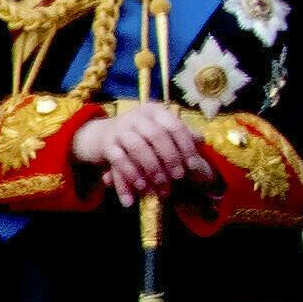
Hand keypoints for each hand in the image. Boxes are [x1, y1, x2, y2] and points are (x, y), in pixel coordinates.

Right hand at [73, 100, 214, 201]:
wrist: (102, 135)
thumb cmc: (141, 136)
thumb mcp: (161, 130)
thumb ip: (181, 135)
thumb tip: (201, 141)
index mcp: (155, 111)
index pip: (174, 126)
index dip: (186, 146)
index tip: (193, 166)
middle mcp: (137, 116)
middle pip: (157, 135)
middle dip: (170, 158)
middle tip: (179, 178)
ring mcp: (119, 129)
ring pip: (138, 148)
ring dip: (152, 169)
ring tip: (161, 188)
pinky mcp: (106, 145)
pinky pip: (119, 161)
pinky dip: (131, 177)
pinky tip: (140, 190)